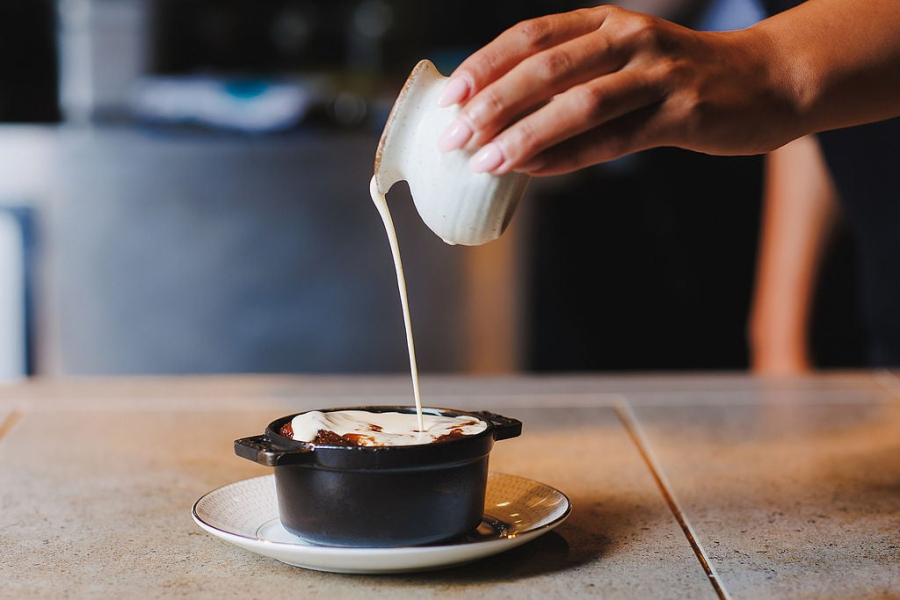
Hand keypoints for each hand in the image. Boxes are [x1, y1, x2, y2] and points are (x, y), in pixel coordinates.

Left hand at [436, 6, 800, 175]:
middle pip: (547, 67)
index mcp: (606, 21)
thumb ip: (571, 76)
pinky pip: (614, 140)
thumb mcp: (622, 59)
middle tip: (454, 137)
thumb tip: (500, 114)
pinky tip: (534, 172)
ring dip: (526, 134)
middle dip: (493, 103)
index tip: (448, 98)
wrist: (766, 80)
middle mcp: (629, 38)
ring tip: (486, 162)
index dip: (485, 65)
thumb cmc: (677, 76)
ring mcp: (658, 74)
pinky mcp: (682, 114)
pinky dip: (568, 157)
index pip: (531, 36)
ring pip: (579, 103)